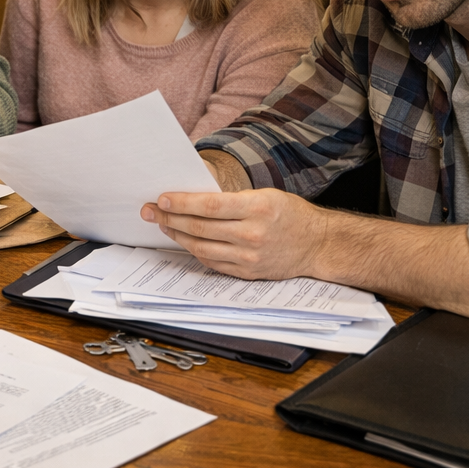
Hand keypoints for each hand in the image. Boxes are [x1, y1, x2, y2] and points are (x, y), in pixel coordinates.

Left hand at [140, 188, 329, 280]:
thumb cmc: (290, 214)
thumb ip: (231, 198)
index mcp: (258, 208)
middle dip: (169, 218)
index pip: (209, 205)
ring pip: (201, 247)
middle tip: (150, 211)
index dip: (181, 203)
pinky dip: (194, 251)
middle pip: (200, 227)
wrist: (318, 244)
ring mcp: (249, 257)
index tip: (162, 198)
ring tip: (163, 224)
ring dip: (177, 235)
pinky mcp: (247, 272)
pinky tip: (184, 240)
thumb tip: (193, 196)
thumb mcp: (265, 195)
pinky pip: (212, 262)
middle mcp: (252, 234)